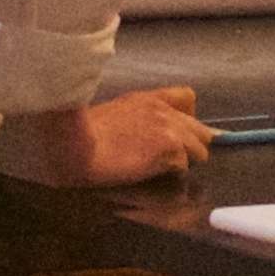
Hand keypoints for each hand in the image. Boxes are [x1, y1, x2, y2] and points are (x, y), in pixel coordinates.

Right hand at [3, 84, 209, 186]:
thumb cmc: (78, 134)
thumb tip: (140, 135)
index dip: (188, 118)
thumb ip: (133, 119)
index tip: (180, 134)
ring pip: (199, 151)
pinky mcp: (170, 150)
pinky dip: (173, 175)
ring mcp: (170, 129)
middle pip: (201, 130)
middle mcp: (164, 110)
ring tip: (165, 173)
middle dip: (192, 146)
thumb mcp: (110, 114)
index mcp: (148, 99)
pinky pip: (184, 167)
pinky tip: (156, 178)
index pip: (187, 98)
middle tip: (176, 161)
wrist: (73, 145)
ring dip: (185, 163)